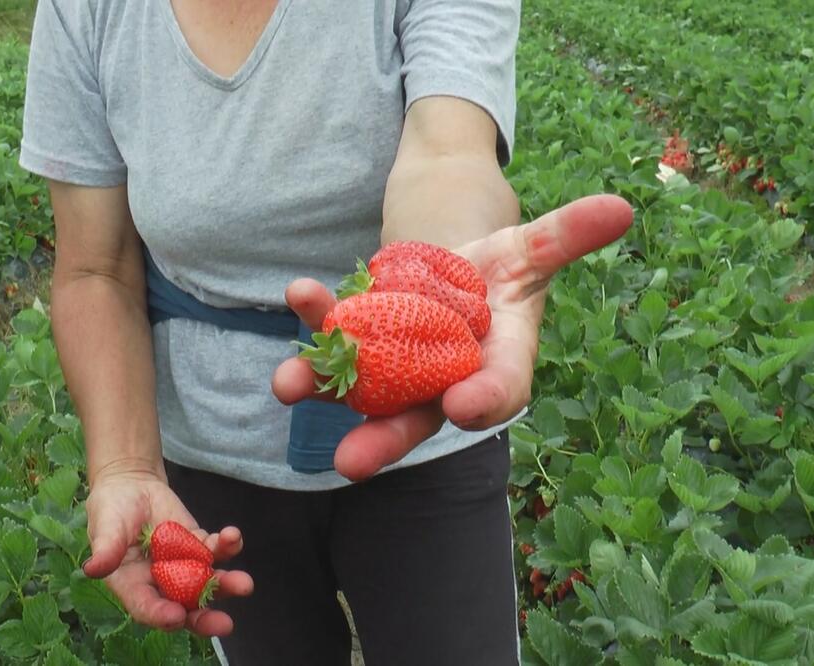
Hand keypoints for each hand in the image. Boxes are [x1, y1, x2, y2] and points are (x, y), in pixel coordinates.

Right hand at [82, 465, 253, 635]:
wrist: (131, 486)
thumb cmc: (110, 511)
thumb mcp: (105, 527)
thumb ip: (106, 549)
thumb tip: (93, 569)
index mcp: (133, 586)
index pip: (147, 607)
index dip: (161, 615)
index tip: (177, 616)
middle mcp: (161, 583)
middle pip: (185, 606)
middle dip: (205, 617)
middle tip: (224, 624)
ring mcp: (183, 565)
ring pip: (207, 581)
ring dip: (226, 584)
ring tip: (244, 584)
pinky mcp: (198, 544)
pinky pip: (215, 550)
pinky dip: (227, 546)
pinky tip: (233, 536)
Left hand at [272, 194, 632, 480]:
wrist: (450, 266)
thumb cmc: (500, 266)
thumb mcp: (531, 248)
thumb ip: (567, 236)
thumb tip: (623, 207)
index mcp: (496, 364)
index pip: (498, 391)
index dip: (485, 399)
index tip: (465, 407)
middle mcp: (442, 379)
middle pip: (416, 415)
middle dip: (384, 437)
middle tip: (351, 461)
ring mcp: (394, 366)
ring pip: (360, 385)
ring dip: (324, 385)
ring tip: (288, 385)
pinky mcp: (358, 343)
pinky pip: (334, 339)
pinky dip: (315, 325)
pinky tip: (299, 297)